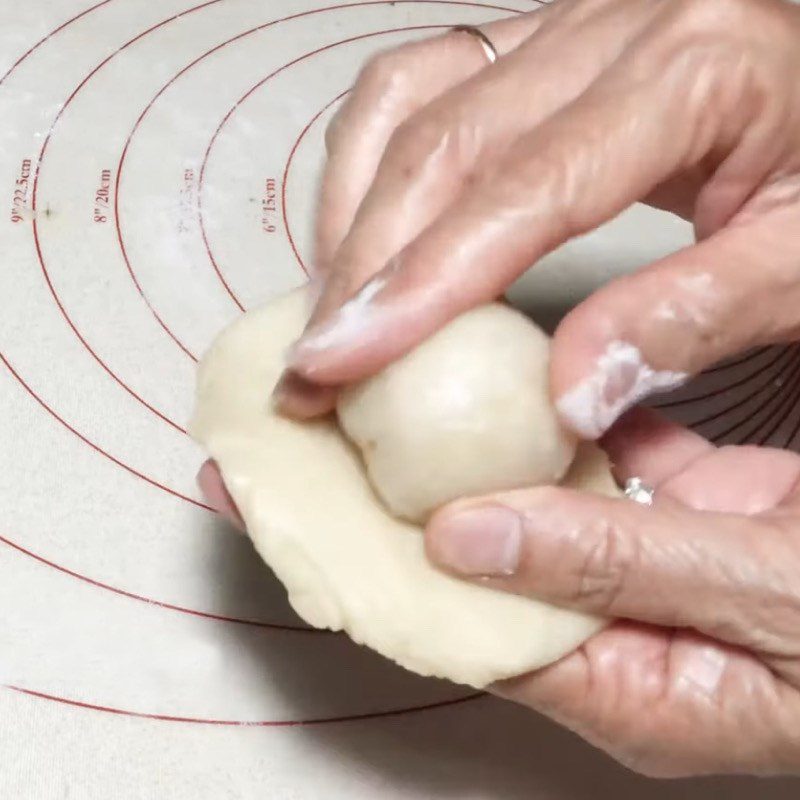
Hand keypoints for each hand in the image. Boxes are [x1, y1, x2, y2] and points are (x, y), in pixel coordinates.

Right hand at [276, 0, 799, 441]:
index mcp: (692, 74)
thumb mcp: (797, 259)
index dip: (423, 283)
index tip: (343, 361)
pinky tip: (356, 225)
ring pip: (410, 107)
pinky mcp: (531, 47)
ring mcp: (561, 29)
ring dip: (351, 215)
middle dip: (362, 268)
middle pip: (442, 146)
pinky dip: (368, 159)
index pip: (524, 189)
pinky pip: (420, 82)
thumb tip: (567, 392)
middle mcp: (609, 30)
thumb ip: (689, 318)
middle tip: (313, 366)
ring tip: (326, 310)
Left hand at [424, 409, 799, 776]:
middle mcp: (637, 631)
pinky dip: (591, 425)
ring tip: (458, 404)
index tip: (383, 517)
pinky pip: (625, 461)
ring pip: (566, 507)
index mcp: (638, 695)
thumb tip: (467, 538)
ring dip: (523, 457)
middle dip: (468, 507)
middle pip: (520, 569)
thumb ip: (615, 563)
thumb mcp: (758, 595)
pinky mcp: (702, 507)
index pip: (494, 645)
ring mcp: (667, 564)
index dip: (436, 584)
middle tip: (407, 442)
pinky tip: (547, 386)